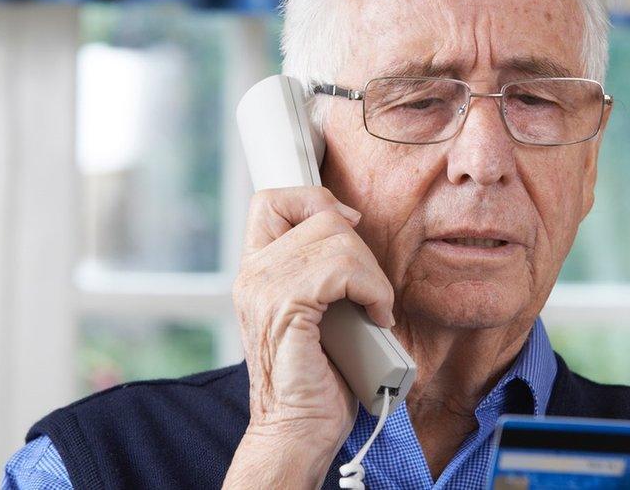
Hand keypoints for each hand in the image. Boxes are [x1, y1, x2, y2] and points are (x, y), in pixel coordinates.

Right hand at [225, 187, 394, 487]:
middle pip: (319, 214)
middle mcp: (252, 274)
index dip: (316, 200)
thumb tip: (351, 224)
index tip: (349, 230)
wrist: (298, 429)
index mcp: (256, 270)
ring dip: (371, 274)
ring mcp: (264, 289)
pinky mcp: (286, 309)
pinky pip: (343, 269)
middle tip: (370, 291)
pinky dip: (373, 290)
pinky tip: (376, 316)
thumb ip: (320, 268)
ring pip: (336, 238)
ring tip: (375, 308)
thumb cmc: (315, 376)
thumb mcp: (317, 307)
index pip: (272, 200)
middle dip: (361, 249)